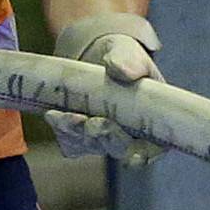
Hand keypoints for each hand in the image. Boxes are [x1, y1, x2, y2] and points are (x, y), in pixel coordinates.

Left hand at [49, 11, 161, 165]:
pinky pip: (70, 143)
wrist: (91, 57)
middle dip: (104, 138)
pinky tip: (54, 115)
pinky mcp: (78, 138)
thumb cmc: (120, 58)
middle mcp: (128, 136)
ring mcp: (102, 139)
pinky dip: (62, 130)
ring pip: (90, 146)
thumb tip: (126, 71)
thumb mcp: (126, 53)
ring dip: (77, 133)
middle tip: (93, 123)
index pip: (155, 146)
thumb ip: (128, 61)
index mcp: (152, 120)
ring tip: (64, 115)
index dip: (146, 154)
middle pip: (119, 149)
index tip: (135, 156)